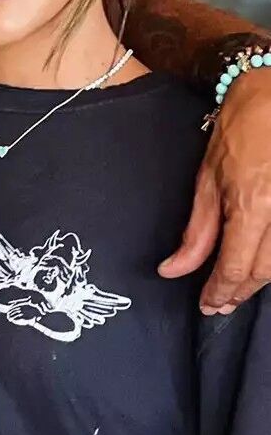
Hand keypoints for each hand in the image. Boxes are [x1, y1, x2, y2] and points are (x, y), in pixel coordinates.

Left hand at [160, 71, 270, 311]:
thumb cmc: (239, 129)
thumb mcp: (208, 177)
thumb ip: (198, 229)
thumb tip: (173, 269)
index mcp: (252, 206)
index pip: (236, 267)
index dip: (221, 292)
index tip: (207, 306)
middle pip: (263, 273)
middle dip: (239, 293)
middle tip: (219, 305)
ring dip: (258, 281)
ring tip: (236, 291)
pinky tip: (258, 264)